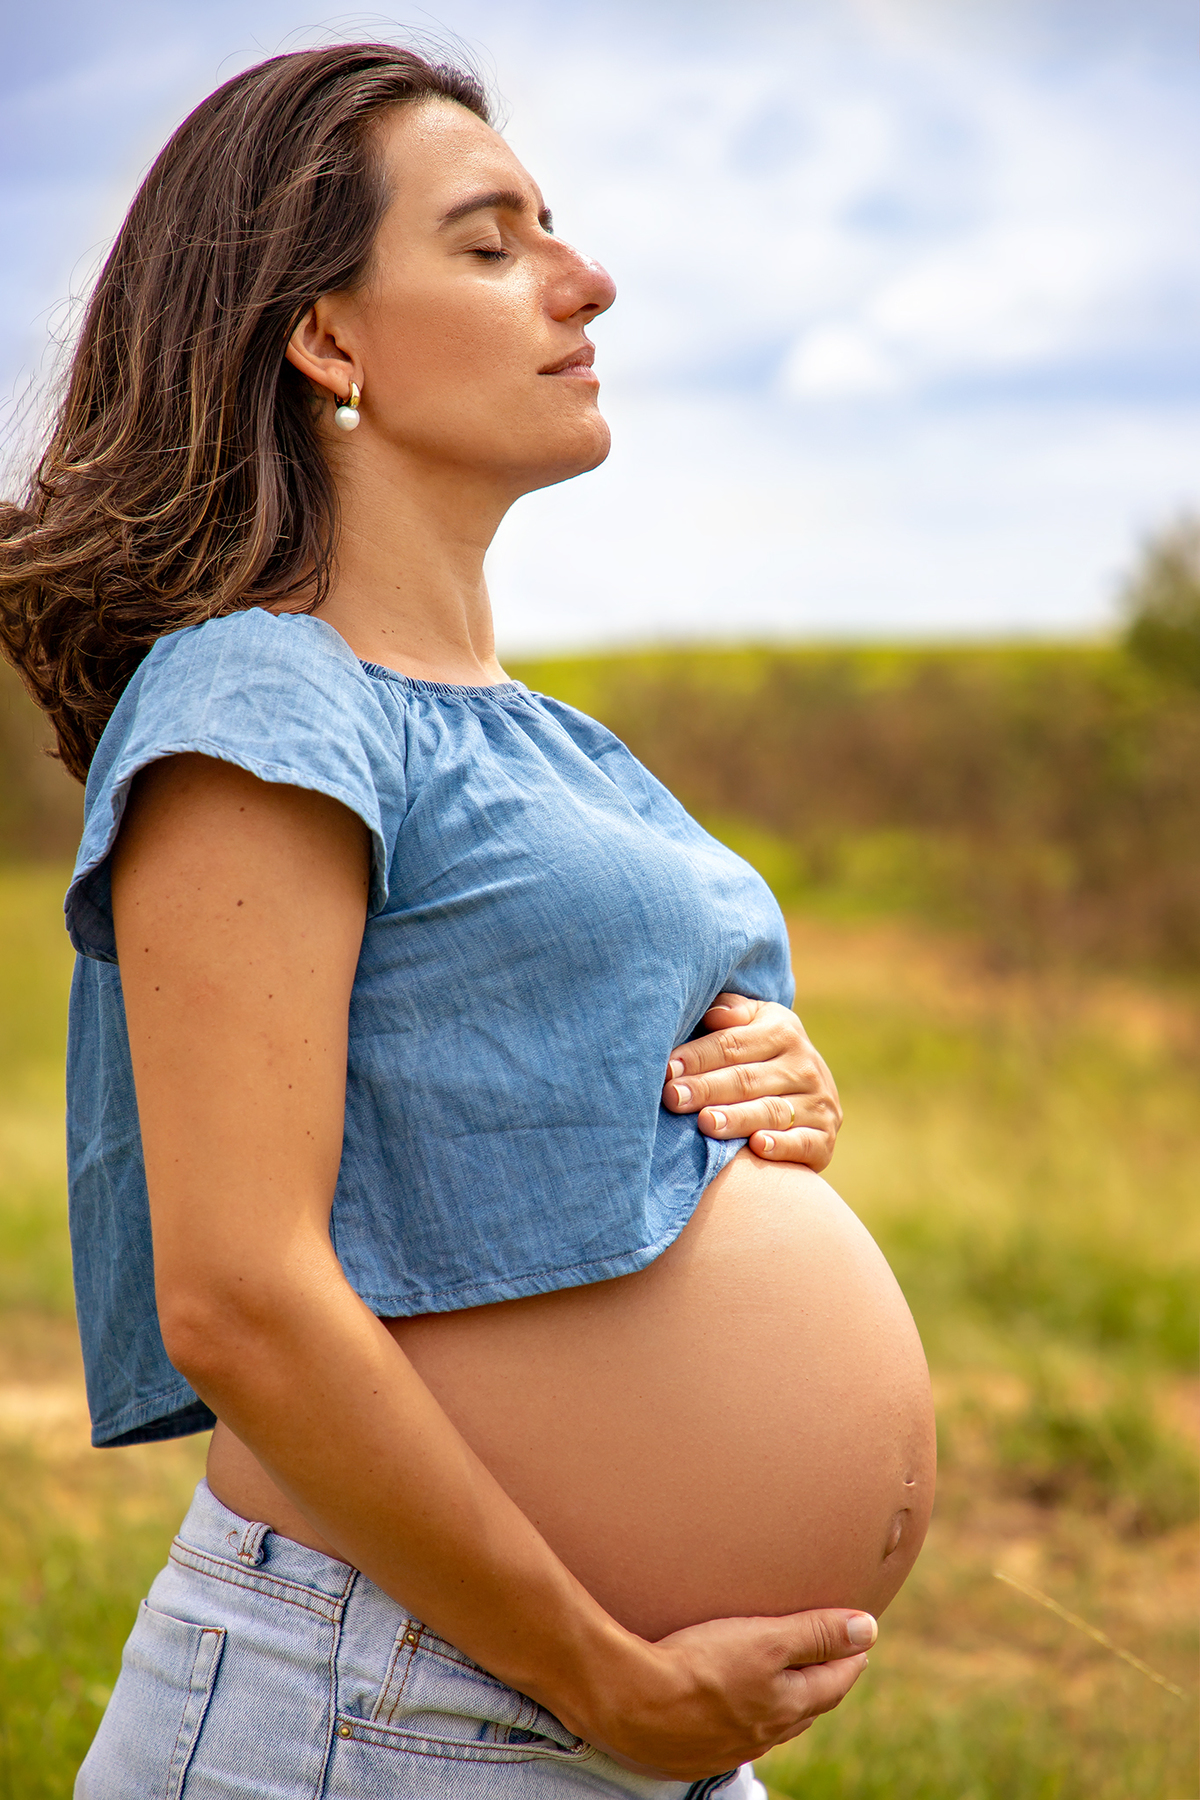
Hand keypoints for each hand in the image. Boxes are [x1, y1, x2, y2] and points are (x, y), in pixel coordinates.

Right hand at [583, 1607, 875, 1778]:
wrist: (630, 1701)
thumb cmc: (699, 1665)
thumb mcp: (766, 1638)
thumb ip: (816, 1634)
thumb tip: (869, 1629)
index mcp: (787, 1706)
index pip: (834, 1682)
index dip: (850, 1657)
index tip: (861, 1640)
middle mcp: (764, 1734)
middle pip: (806, 1706)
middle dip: (822, 1681)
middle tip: (830, 1658)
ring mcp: (728, 1748)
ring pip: (770, 1723)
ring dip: (784, 1702)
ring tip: (785, 1682)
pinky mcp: (694, 1752)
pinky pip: (732, 1734)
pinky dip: (743, 1716)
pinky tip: (730, 1706)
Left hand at [662, 994, 842, 1170]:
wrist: (812, 1093)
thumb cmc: (763, 1055)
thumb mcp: (755, 1023)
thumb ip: (733, 1013)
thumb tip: (714, 1014)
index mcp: (783, 1031)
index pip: (733, 1044)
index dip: (698, 1056)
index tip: (667, 1069)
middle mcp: (805, 1066)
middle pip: (747, 1079)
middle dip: (707, 1089)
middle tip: (673, 1098)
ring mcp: (818, 1103)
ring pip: (771, 1111)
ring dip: (737, 1118)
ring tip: (705, 1123)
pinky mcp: (825, 1138)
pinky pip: (803, 1142)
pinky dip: (781, 1145)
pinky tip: (757, 1145)